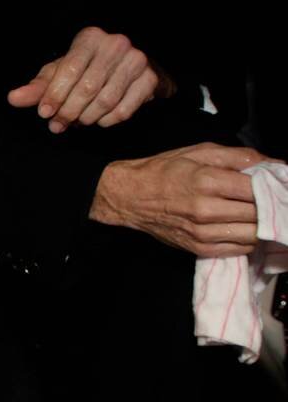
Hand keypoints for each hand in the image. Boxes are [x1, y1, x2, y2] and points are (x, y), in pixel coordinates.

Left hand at [7, 27, 173, 132]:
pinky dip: (106, 121)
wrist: (125, 69)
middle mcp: (116, 45)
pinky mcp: (150, 80)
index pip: (69, 69)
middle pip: (87, 87)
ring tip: (76, 121)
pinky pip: (124, 110)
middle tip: (57, 125)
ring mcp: (137, 61)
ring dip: (86, 118)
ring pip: (105, 101)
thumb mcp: (60, 73)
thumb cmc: (86, 69)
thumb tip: (13, 99)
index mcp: (90, 37)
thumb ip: (38, 87)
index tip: (44, 114)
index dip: (54, 95)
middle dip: (68, 111)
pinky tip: (98, 120)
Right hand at [90, 143, 268, 256]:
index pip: (258, 188)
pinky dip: (249, 238)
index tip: (278, 185)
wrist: (129, 196)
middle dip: (271, 205)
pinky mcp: (199, 248)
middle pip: (259, 212)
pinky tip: (244, 226)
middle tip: (274, 199)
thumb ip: (241, 156)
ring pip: (254, 233)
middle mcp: (206, 209)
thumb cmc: (164, 171)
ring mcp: (202, 232)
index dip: (274, 186)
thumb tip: (278, 165)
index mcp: (207, 180)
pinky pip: (239, 249)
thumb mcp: (200, 152)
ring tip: (260, 213)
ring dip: (262, 224)